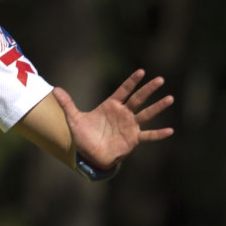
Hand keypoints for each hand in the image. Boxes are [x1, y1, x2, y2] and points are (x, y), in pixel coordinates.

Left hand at [53, 69, 173, 168]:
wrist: (90, 154)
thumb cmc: (84, 135)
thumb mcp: (74, 119)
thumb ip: (68, 104)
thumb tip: (55, 89)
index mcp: (111, 105)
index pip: (123, 90)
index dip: (131, 82)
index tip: (141, 71)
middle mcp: (123, 113)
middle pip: (138, 99)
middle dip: (148, 89)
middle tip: (160, 79)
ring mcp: (130, 126)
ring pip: (146, 114)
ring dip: (158, 107)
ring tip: (170, 98)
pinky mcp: (133, 139)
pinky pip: (148, 135)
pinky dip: (158, 134)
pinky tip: (170, 131)